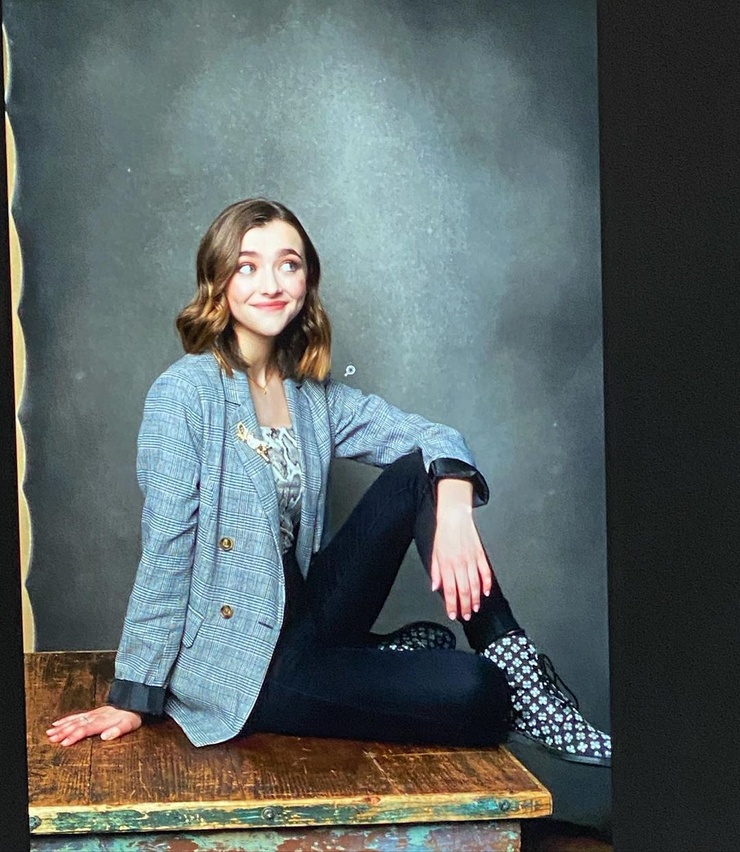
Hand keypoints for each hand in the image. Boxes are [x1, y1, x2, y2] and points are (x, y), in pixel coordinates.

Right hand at [46, 705, 141, 745]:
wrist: (135, 703)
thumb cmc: (132, 717)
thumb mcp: (128, 725)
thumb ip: (117, 731)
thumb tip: (105, 736)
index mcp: (102, 721)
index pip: (85, 729)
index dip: (74, 736)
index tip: (64, 743)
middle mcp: (95, 717)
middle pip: (76, 725)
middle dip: (63, 732)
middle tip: (51, 739)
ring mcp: (93, 714)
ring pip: (74, 720)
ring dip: (62, 726)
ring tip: (49, 732)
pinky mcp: (93, 713)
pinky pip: (77, 716)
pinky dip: (66, 719)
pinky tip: (58, 722)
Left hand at [431, 479, 492, 620]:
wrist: (455, 515)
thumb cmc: (443, 532)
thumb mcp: (433, 552)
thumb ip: (435, 571)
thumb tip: (435, 586)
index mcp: (447, 563)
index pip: (450, 590)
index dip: (452, 605)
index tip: (453, 614)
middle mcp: (460, 563)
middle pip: (464, 590)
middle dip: (465, 606)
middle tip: (466, 616)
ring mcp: (471, 559)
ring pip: (475, 584)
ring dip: (476, 598)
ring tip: (475, 608)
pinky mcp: (480, 554)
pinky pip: (485, 572)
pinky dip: (487, 583)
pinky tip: (486, 592)